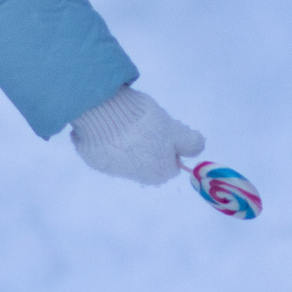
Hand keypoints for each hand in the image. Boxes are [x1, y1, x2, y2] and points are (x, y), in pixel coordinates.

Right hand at [69, 86, 204, 185]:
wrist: (105, 114)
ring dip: (129, 144)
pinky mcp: (93, 159)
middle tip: (146, 125)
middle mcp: (137, 177)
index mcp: (159, 173)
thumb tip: (198, 148)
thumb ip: (190, 141)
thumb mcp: (176, 129)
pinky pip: (106, 150)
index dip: (172, 146)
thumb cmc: (146, 122)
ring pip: (127, 158)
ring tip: (125, 122)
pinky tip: (109, 125)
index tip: (166, 130)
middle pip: (149, 162)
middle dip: (150, 147)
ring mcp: (112, 170)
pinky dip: (109, 140)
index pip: (172, 164)